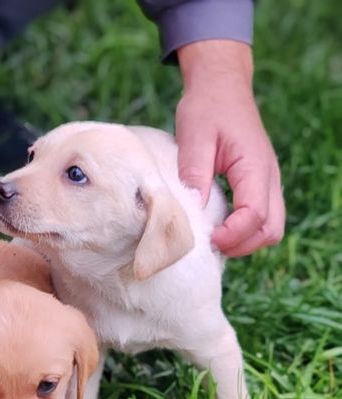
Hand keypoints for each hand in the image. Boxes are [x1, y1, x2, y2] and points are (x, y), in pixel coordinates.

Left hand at [175, 40, 284, 256]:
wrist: (221, 86)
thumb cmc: (206, 108)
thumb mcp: (194, 137)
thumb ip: (195, 173)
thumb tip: (193, 210)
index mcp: (255, 166)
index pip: (254, 215)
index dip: (232, 235)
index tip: (206, 239)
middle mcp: (269, 176)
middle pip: (270, 230)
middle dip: (241, 245)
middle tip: (207, 245)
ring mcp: (267, 181)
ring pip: (270, 227)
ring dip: (243, 241)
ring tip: (210, 238)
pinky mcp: (258, 183)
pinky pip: (261, 217)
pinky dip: (243, 230)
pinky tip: (216, 227)